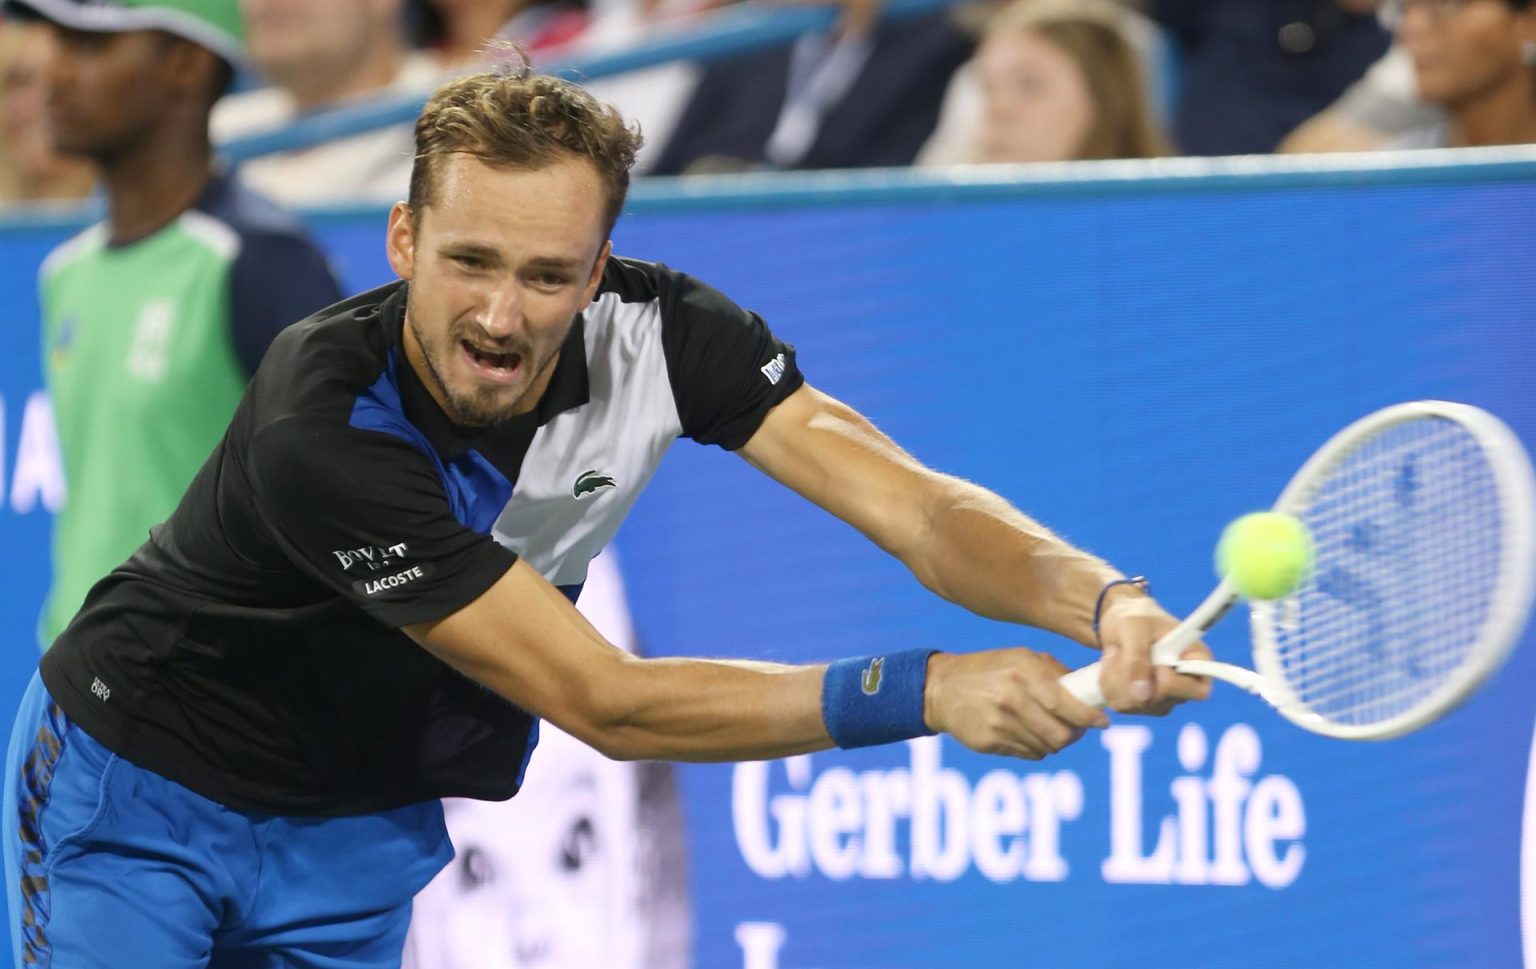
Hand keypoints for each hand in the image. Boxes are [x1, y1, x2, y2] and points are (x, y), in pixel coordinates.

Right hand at [923, 649, 1109, 759]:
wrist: (943, 688)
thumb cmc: (990, 669)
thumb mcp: (1021, 658)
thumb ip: (1055, 674)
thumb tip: (1090, 693)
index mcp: (1023, 672)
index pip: (1066, 704)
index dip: (1089, 718)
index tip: (1103, 723)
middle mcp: (1011, 698)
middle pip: (1061, 735)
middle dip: (1073, 735)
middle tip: (1074, 729)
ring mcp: (999, 723)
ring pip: (1046, 748)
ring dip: (1053, 742)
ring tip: (1044, 727)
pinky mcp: (989, 743)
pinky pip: (1028, 754)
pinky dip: (1034, 747)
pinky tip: (1022, 731)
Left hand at [1095, 593, 1211, 714]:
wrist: (1117, 622)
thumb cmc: (1134, 616)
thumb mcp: (1134, 625)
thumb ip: (1138, 656)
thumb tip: (1142, 695)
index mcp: (1196, 659)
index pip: (1200, 690)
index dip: (1175, 686)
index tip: (1157, 666)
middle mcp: (1184, 682)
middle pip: (1163, 702)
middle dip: (1135, 679)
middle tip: (1124, 651)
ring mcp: (1164, 696)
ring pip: (1139, 705)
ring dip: (1117, 680)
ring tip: (1116, 653)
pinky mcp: (1143, 702)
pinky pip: (1123, 706)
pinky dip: (1109, 685)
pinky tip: (1111, 665)